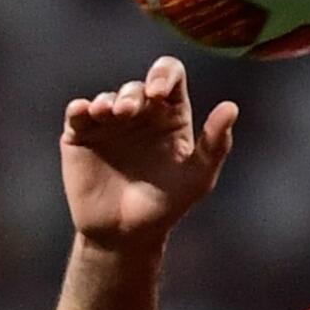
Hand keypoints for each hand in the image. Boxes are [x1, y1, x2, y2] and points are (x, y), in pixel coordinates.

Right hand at [60, 56, 238, 249]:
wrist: (126, 235)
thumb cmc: (167, 204)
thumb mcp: (197, 177)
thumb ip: (215, 144)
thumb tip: (231, 107)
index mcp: (170, 114)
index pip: (169, 76)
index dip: (163, 74)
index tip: (159, 92)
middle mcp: (140, 112)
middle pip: (136, 87)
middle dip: (134, 95)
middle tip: (130, 112)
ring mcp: (108, 123)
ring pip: (107, 97)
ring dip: (108, 102)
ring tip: (110, 114)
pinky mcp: (80, 135)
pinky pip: (77, 113)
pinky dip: (80, 108)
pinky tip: (84, 110)